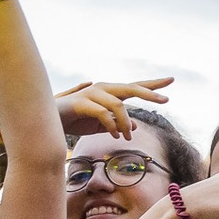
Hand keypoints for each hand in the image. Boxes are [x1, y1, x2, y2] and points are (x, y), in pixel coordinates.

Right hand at [55, 77, 173, 137]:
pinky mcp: (81, 102)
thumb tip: (136, 126)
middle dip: (149, 93)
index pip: (134, 86)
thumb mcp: (100, 126)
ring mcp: (91, 93)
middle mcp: (102, 89)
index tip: (172, 80)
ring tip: (127, 137)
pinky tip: (116, 135)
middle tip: (166, 100)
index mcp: (109, 93)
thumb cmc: (73, 121)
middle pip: (131, 88)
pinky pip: (103, 113)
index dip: (153, 84)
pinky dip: (112, 125)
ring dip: (125, 123)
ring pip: (118, 104)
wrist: (46, 121)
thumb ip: (117, 124)